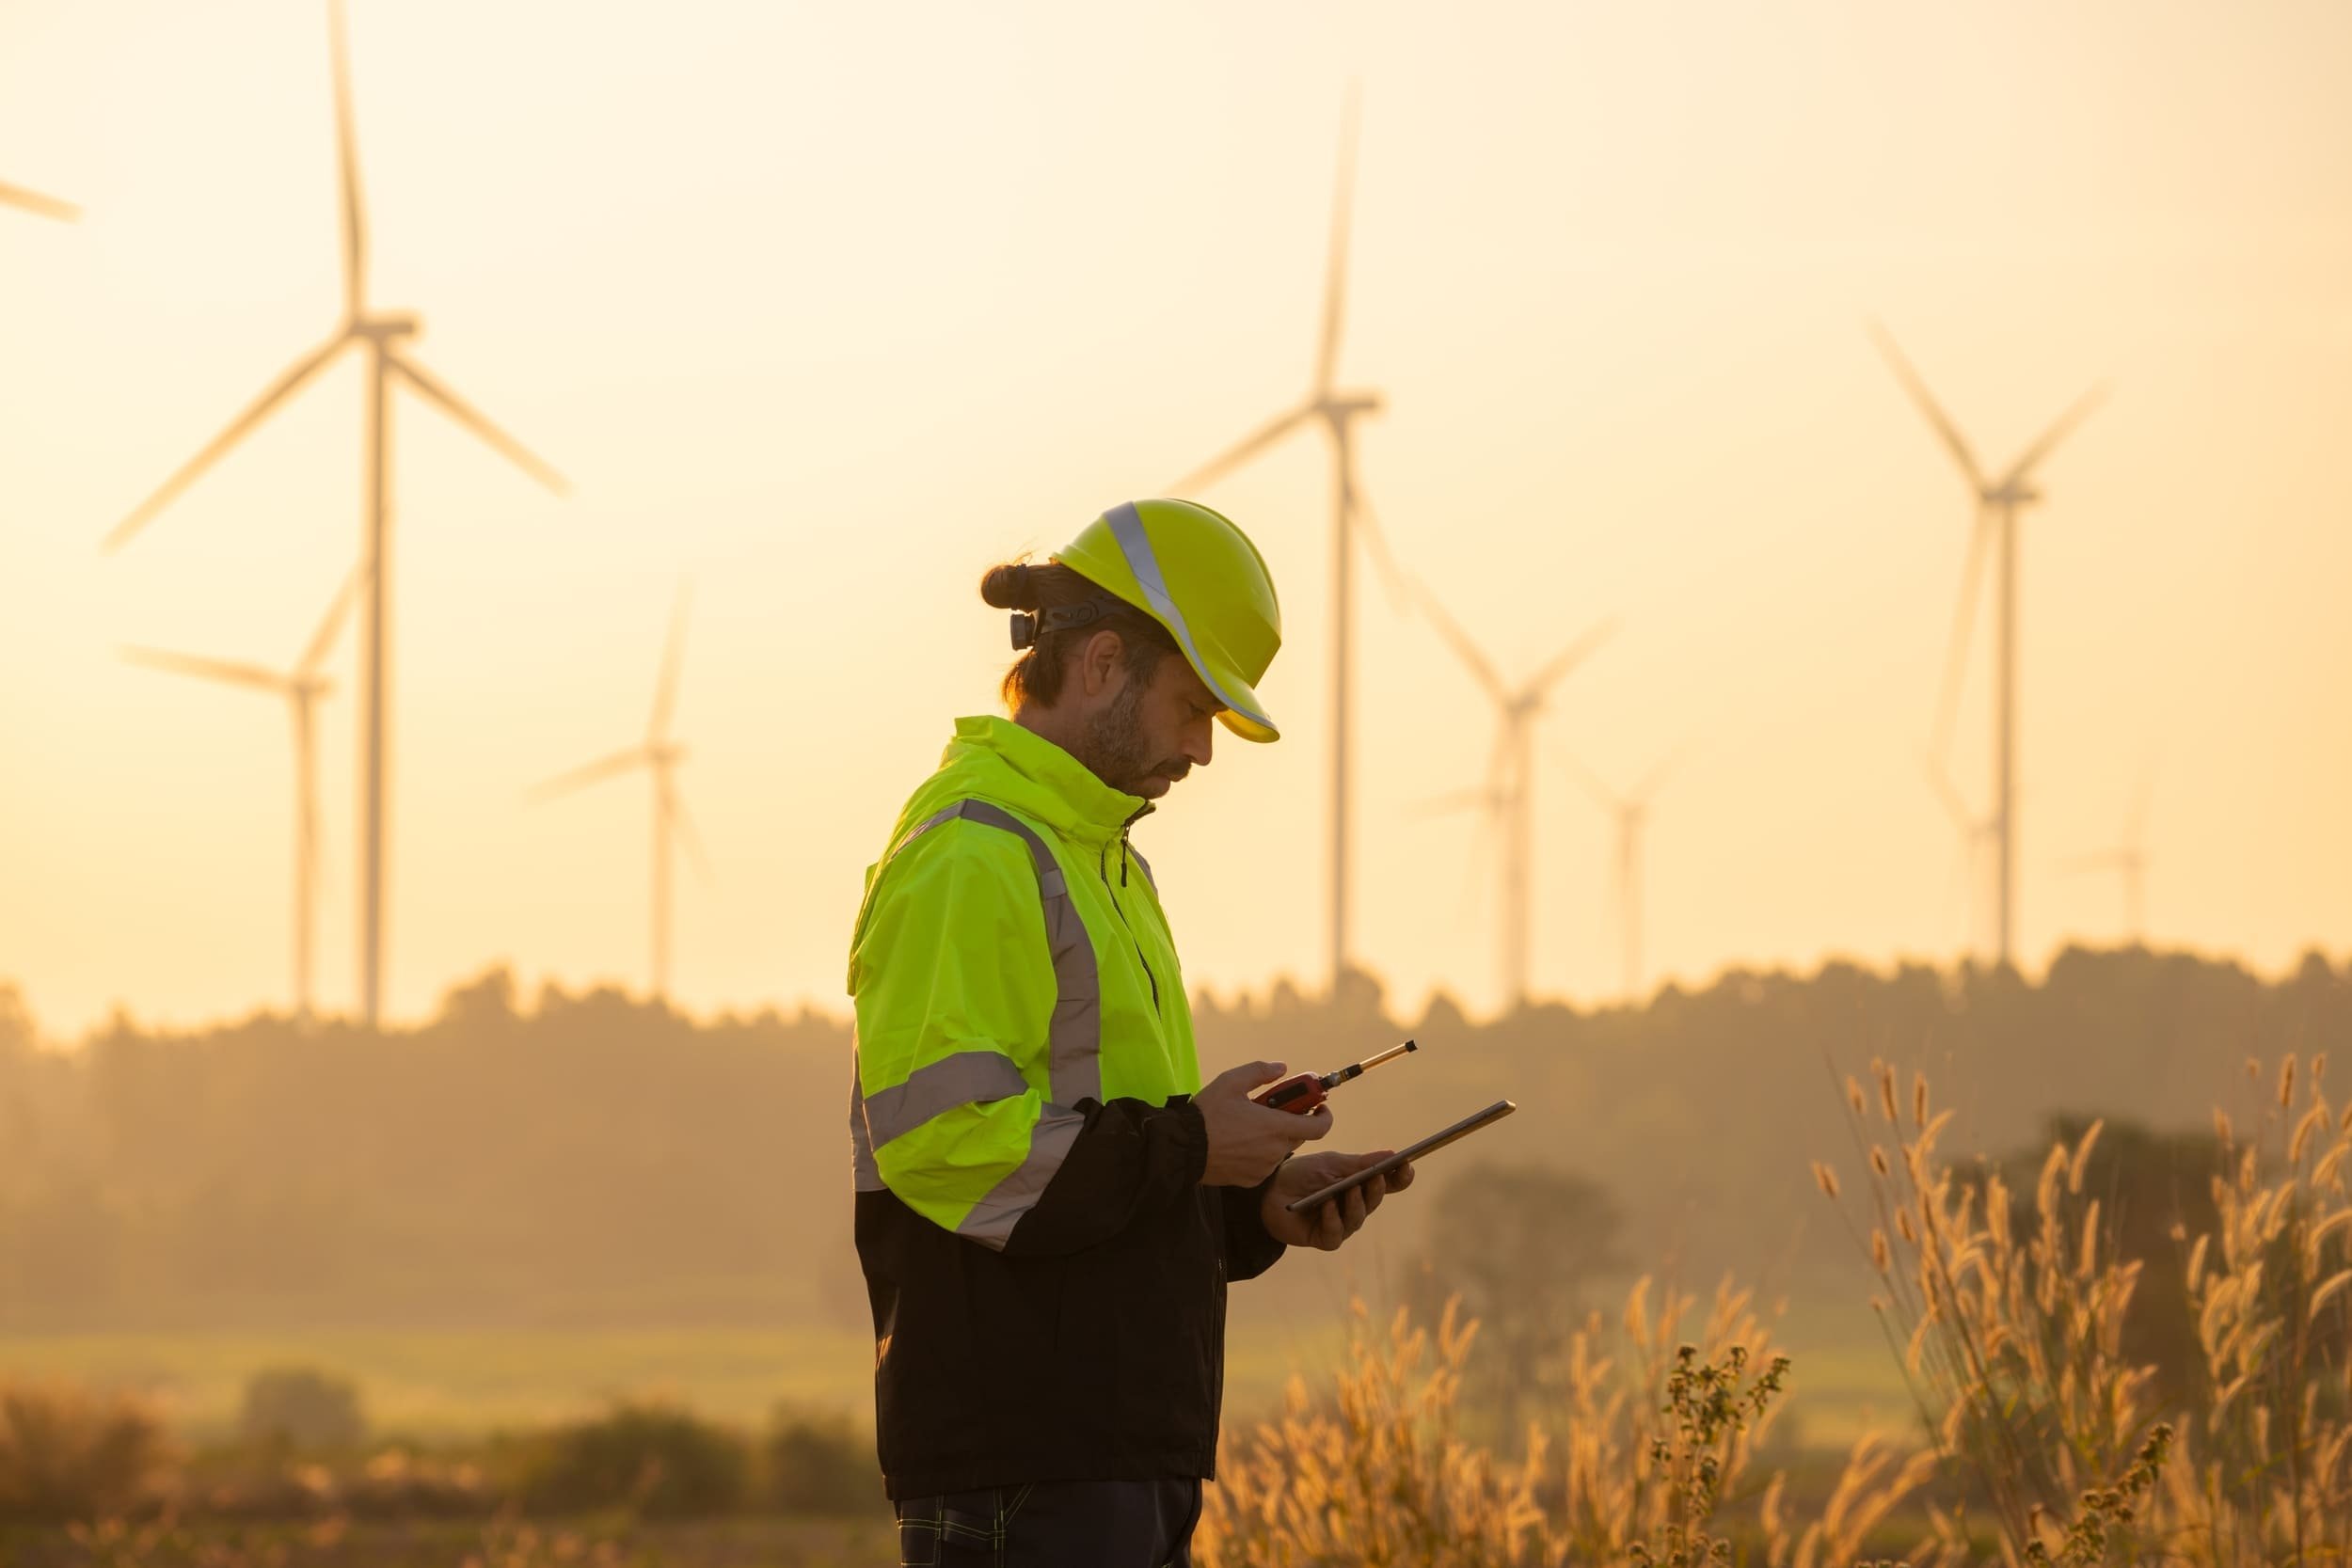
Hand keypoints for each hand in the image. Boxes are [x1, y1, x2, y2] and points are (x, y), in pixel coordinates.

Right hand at [1197, 1061, 1331, 1186]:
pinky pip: (1265, 1164)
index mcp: (1276, 1127)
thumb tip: (1282, 1068)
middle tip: (1272, 1110)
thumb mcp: (1231, 1082)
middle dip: (1291, 1121)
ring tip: (1248, 1127)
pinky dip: (1259, 1153)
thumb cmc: (1208, 1114)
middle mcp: (1275, 1151)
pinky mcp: (1252, 1180)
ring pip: (1279, 1150)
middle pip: (1298, 1136)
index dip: (1325, 1116)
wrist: (1183, 1148)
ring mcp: (1264, 1168)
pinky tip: (1238, 1144)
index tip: (1319, 1106)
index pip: (1319, 1128)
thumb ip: (1260, 1071)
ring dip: (1273, 1138)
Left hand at [1259, 1150, 1414, 1250]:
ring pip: (1358, 1218)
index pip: (1387, 1183)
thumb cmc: (1302, 1174)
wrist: (1269, 1190)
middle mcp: (1354, 1206)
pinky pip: (1336, 1232)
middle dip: (1376, 1188)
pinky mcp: (1324, 1238)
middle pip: (1374, 1200)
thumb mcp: (1331, 1164)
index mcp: (1360, 1184)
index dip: (1400, 1176)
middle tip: (1377, 1175)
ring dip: (1355, 1203)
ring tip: (1350, 1189)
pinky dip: (1332, 1219)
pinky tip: (1327, 1206)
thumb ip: (1359, 1163)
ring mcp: (1341, 1223)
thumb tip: (1392, 1155)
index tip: (1407, 1164)